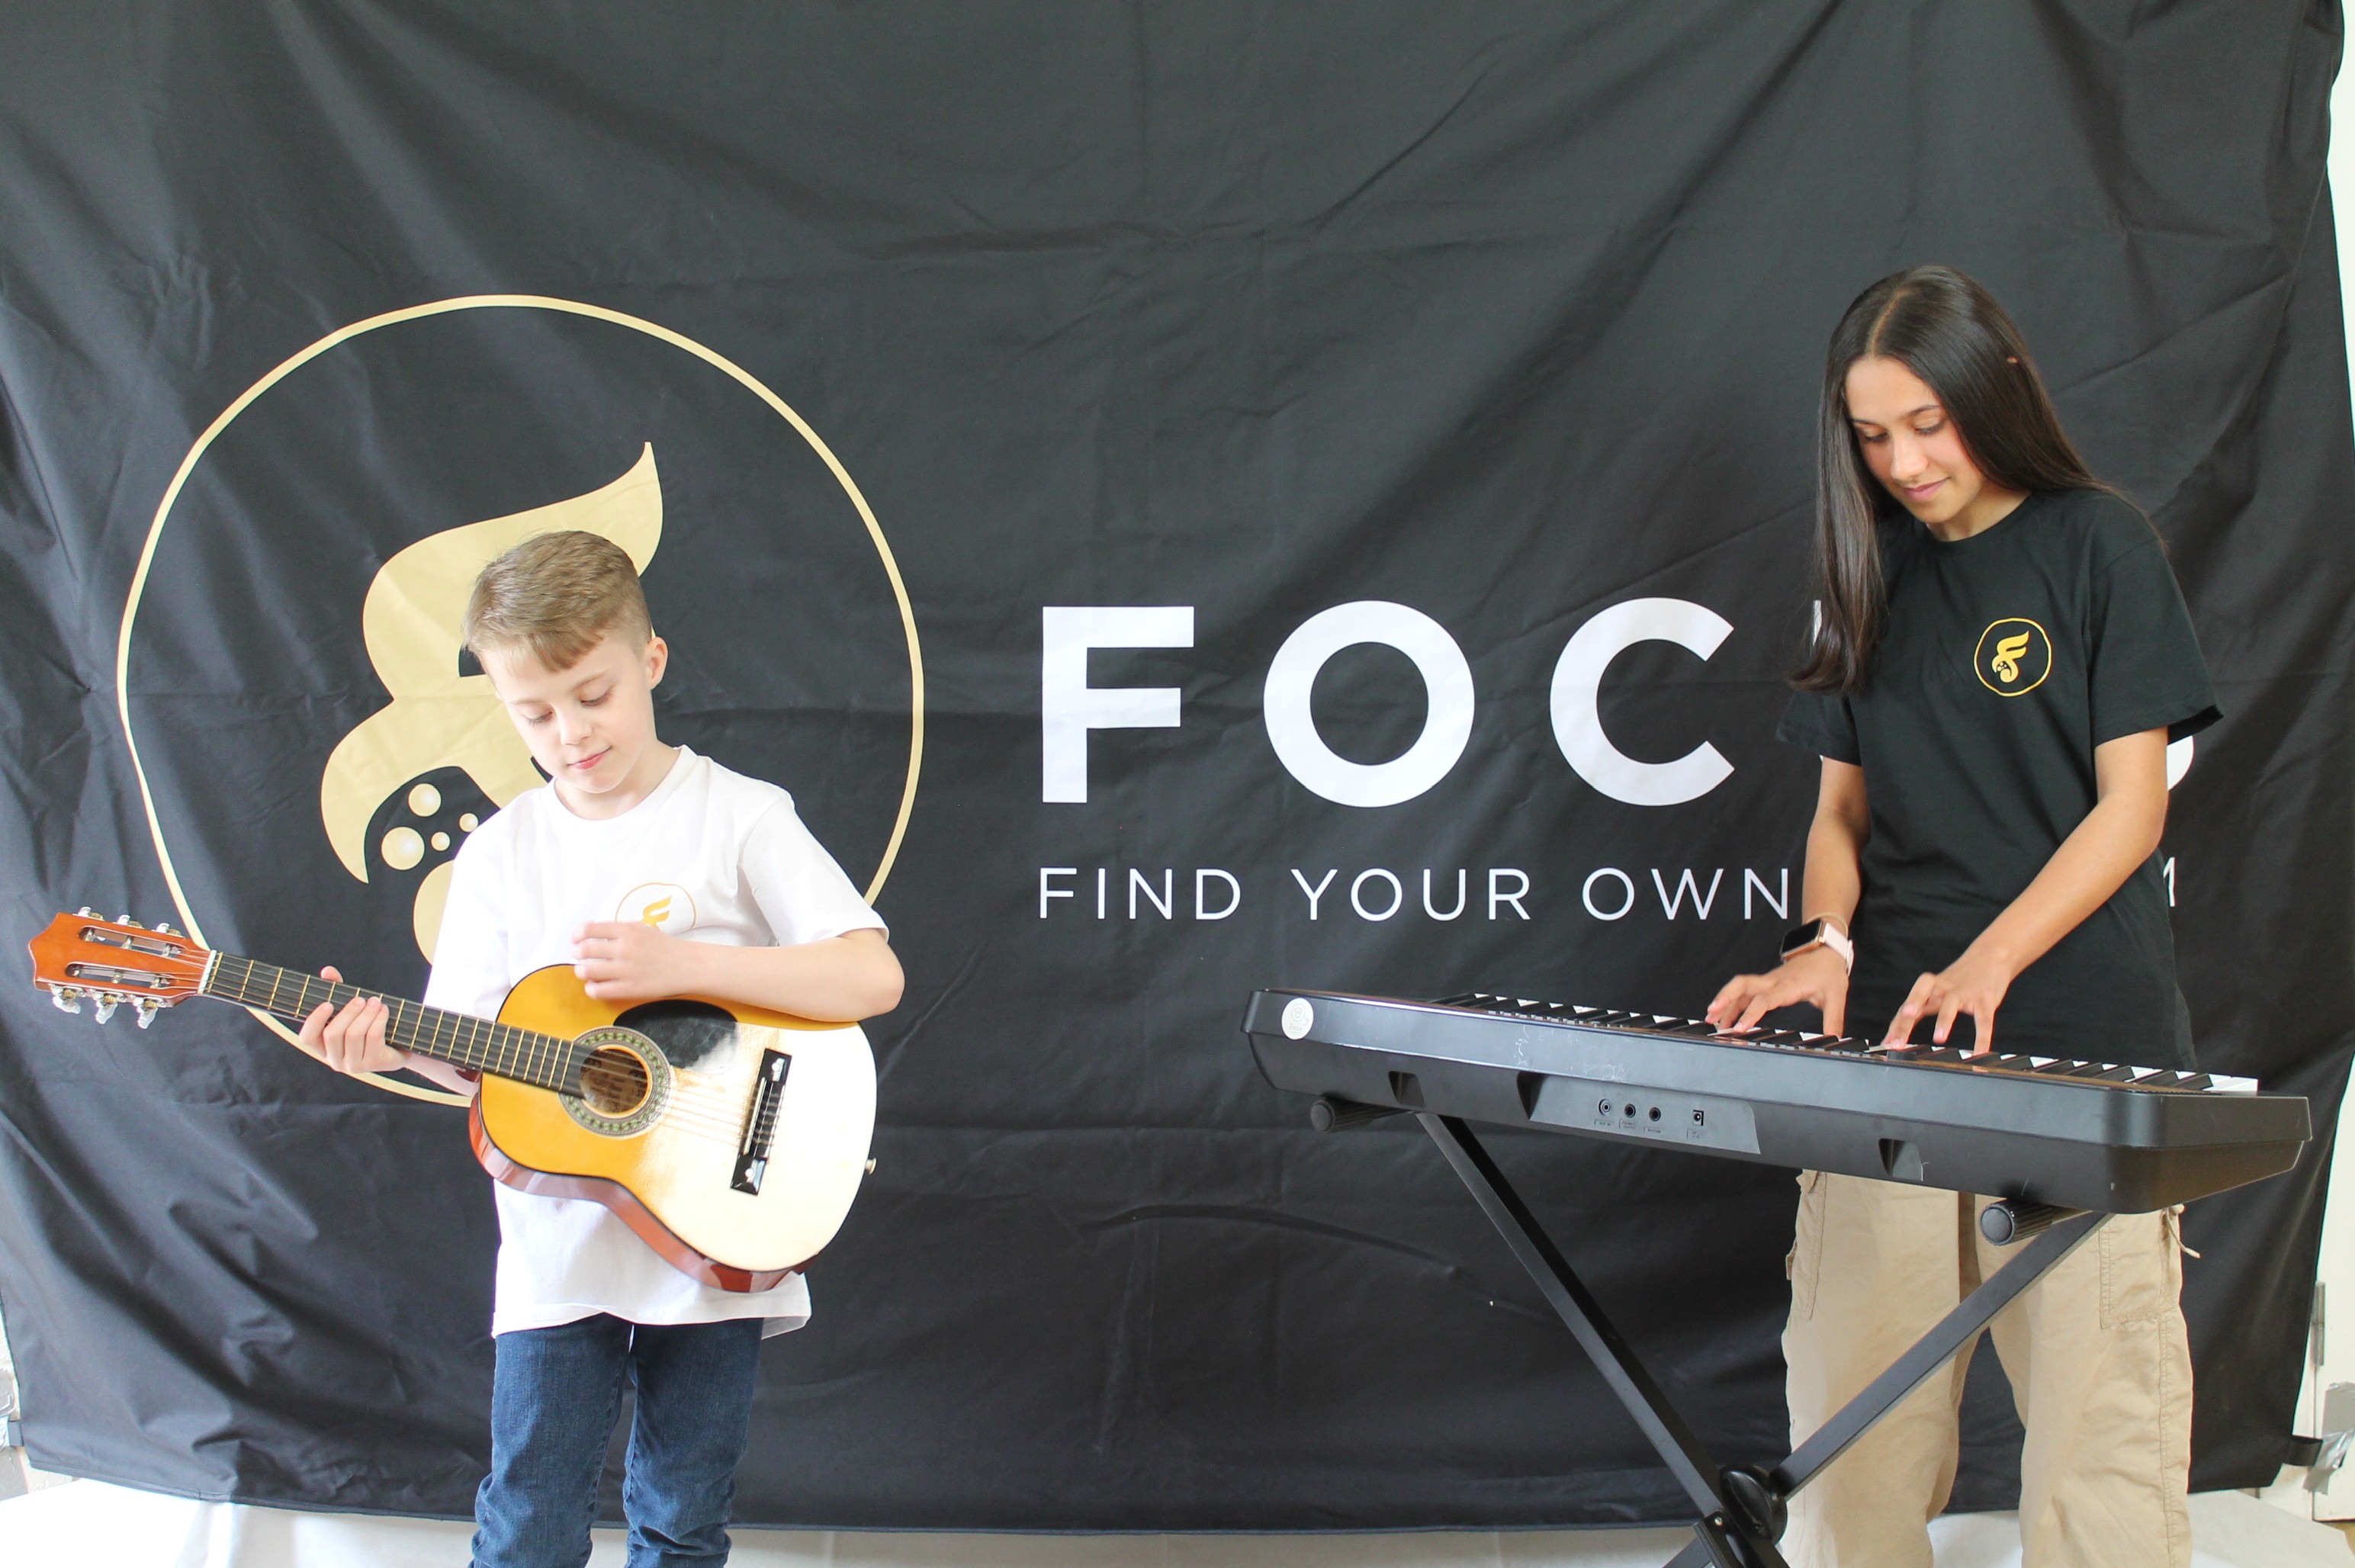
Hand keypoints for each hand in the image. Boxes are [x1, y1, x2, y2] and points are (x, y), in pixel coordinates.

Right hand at [297, 966, 407, 1075]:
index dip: (315, 1020)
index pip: (307, 1037)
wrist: (399, 1047)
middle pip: (332, 1034)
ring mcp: (353, 1065)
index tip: (328, 1003)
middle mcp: (334, 1060)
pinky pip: (373, 1037)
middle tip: (361, 999)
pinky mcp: (373, 1064)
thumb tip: (327, 970)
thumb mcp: (352, 1008)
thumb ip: (337, 990)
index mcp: (323, 1047)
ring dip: (366, 1013)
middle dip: (348, 1012)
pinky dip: (379, 1020)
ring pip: (354, 1035)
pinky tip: (384, 1010)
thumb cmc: (368, 1025)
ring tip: (376, 1001)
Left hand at [572, 922, 702, 1000]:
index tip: (577, 940)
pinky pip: (597, 991)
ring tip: (588, 972)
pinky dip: (591, 989)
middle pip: (584, 951)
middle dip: (578, 955)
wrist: (688, 965)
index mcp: (626, 930)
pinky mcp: (629, 989)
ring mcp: (626, 970)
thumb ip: (617, 931)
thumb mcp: (641, 929)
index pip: (588, 929)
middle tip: (581, 958)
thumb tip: (589, 935)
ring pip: (586, 971)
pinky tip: (596, 986)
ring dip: (582, 972)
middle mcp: (624, 948)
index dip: (577, 935)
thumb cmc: (664, 946)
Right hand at [1705, 947, 1848, 1035]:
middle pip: (1742, 985)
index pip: (1765, 999)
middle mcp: (1773, 981)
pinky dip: (1732, 1001)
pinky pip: (1744, 991)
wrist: (1825, 951)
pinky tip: (1725, 1014)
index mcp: (1788, 986)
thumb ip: (1833, 1020)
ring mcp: (1767, 981)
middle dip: (1725, 999)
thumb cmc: (1828, 972)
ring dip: (1724, 1001)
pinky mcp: (1766, 983)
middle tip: (1712, 1015)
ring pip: (1739, 987)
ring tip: (1711, 1018)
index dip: (1751, 1013)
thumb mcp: (1836, 996)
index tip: (1739, 1028)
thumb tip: (1833, 1040)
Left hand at [1884, 948, 2014, 1053]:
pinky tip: (1979, 1053)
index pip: (1908, 1004)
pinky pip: (1983, 1020)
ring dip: (1944, 1020)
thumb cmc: (1960, 979)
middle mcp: (1944, 987)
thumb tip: (1900, 1031)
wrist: (1992, 955)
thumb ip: (1921, 1008)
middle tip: (1900, 1036)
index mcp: (1930, 988)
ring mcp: (1964, 992)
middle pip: (1921, 993)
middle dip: (1909, 1012)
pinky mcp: (1985, 999)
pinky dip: (1982, 1037)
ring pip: (1951, 1003)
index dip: (1897, 1023)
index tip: (1887, 1043)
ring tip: (1938, 1039)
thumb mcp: (1938, 990)